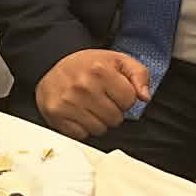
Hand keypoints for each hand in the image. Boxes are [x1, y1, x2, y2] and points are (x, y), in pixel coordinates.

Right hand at [36, 49, 150, 139]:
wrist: (50, 64)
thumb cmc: (86, 65)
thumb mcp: (116, 60)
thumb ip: (138, 74)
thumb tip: (145, 96)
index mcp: (100, 70)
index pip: (130, 100)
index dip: (125, 97)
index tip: (114, 91)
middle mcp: (83, 87)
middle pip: (116, 119)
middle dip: (112, 111)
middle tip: (101, 98)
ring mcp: (68, 102)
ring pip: (100, 130)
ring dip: (98, 121)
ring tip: (89, 105)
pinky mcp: (57, 115)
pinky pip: (82, 135)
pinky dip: (82, 128)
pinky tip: (78, 113)